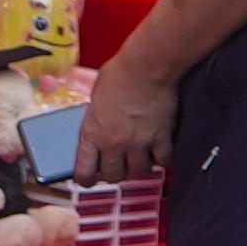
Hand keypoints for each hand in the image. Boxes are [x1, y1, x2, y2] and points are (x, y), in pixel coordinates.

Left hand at [76, 67, 175, 186]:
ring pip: (138, 172)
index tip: (89, 180)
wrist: (146, 66)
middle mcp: (113, 142)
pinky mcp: (161, 136)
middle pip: (114, 175)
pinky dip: (161, 159)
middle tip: (118, 167)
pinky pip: (163, 160)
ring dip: (138, 169)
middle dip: (115, 174)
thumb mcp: (94, 96)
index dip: (86, 180)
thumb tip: (96, 124)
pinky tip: (159, 152)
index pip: (84, 171)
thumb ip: (95, 117)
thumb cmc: (119, 73)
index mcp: (92, 132)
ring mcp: (138, 141)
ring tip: (139, 160)